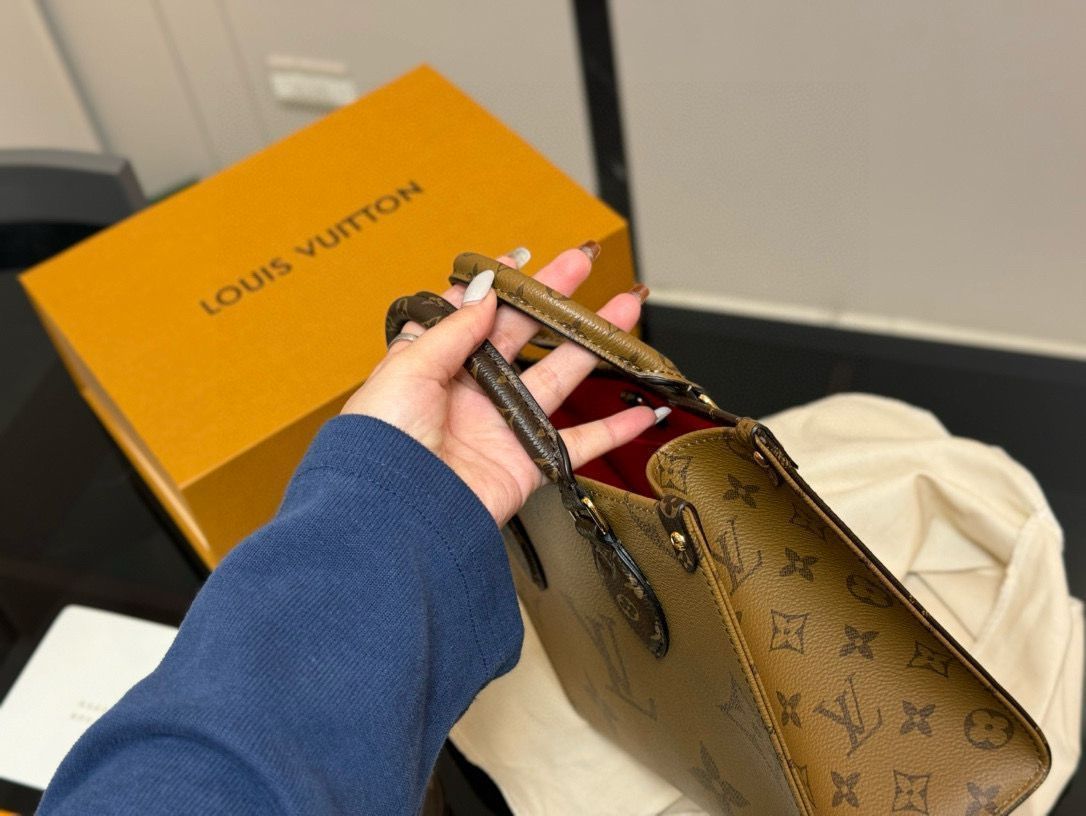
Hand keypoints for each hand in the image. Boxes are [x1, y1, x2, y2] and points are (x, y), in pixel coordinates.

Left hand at [341, 245, 660, 525]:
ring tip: (624, 311)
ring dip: (594, 346)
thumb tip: (485, 290)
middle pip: (524, 335)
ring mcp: (502, 427)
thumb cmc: (380, 446)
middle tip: (585, 264)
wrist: (394, 515)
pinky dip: (613, 431)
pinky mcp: (527, 464)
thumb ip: (453, 330)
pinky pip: (578, 444)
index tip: (522, 260)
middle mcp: (471, 393)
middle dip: (556, 299)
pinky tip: (638, 412)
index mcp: (435, 367)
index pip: (473, 314)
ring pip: (560, 376)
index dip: (498, 286)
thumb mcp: (407, 370)